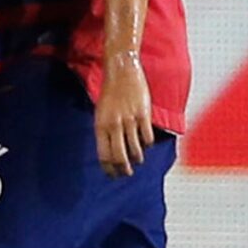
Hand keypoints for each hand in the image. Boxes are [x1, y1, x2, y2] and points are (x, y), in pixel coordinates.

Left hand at [94, 51, 153, 177]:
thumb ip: (105, 130)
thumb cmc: (110, 92)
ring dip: (137, 158)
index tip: (112, 175)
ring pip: (135, 149)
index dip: (108, 168)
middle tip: (126, 174)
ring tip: (137, 160)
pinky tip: (146, 144)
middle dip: (123, 169)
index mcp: (100, 125)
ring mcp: (129, 121)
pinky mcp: (143, 115)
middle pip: (119, 156)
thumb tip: (111, 148)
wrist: (122, 72)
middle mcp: (114, 125)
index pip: (104, 154)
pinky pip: (147, 137)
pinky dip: (147, 144)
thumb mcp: (101, 112)